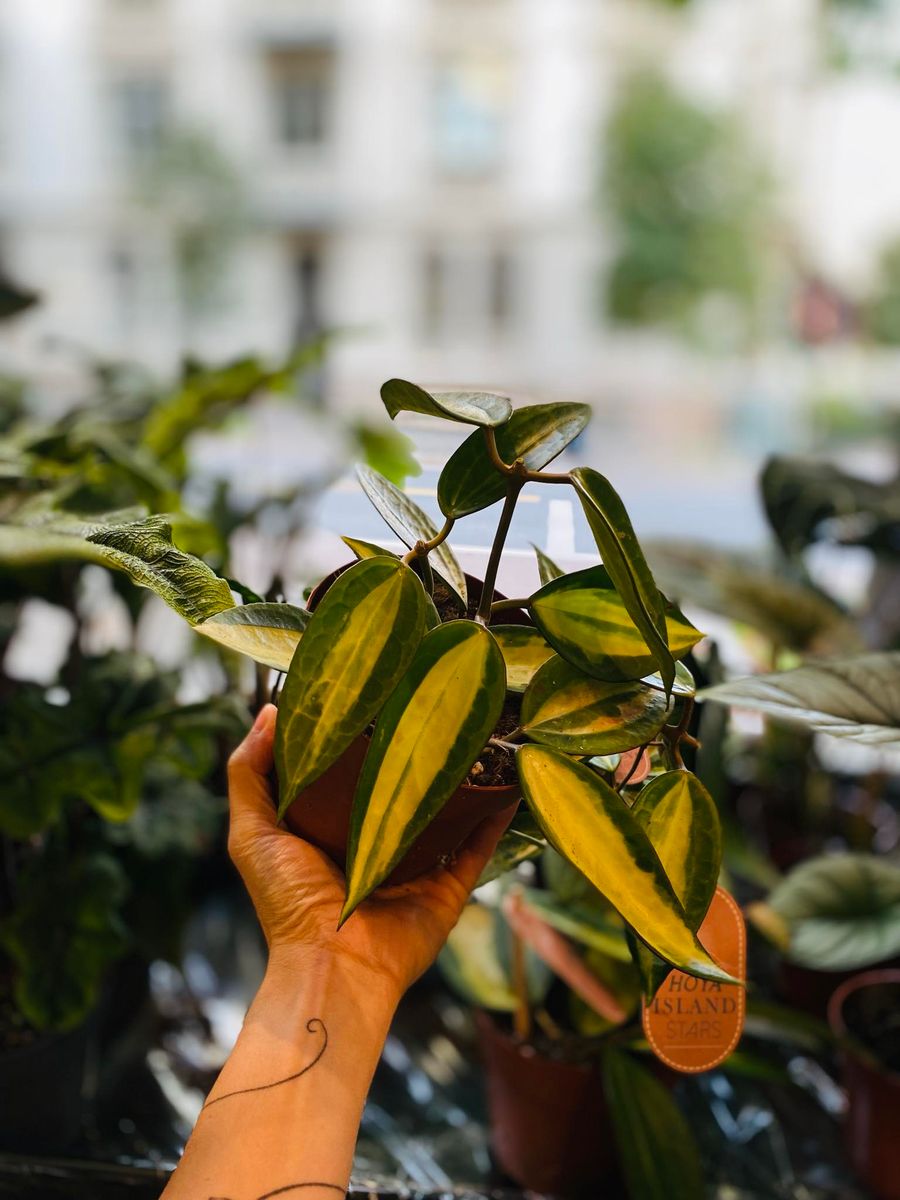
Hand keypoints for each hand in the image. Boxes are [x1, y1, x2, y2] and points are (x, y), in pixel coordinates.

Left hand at [227, 705, 513, 998]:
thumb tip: (268, 712)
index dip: (357, 741)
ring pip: (443, 816)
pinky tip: (508, 787)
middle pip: (399, 793)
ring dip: (461, 784)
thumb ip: (249, 776)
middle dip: (413, 757)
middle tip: (430, 708)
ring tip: (478, 738)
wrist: (333, 966)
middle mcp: (373, 847)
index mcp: (328, 832)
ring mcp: (414, 868)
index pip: (347, 777)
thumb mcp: (252, 833)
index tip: (371, 695)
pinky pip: (476, 848)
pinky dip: (494, 819)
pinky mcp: (446, 888)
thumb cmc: (287, 901)